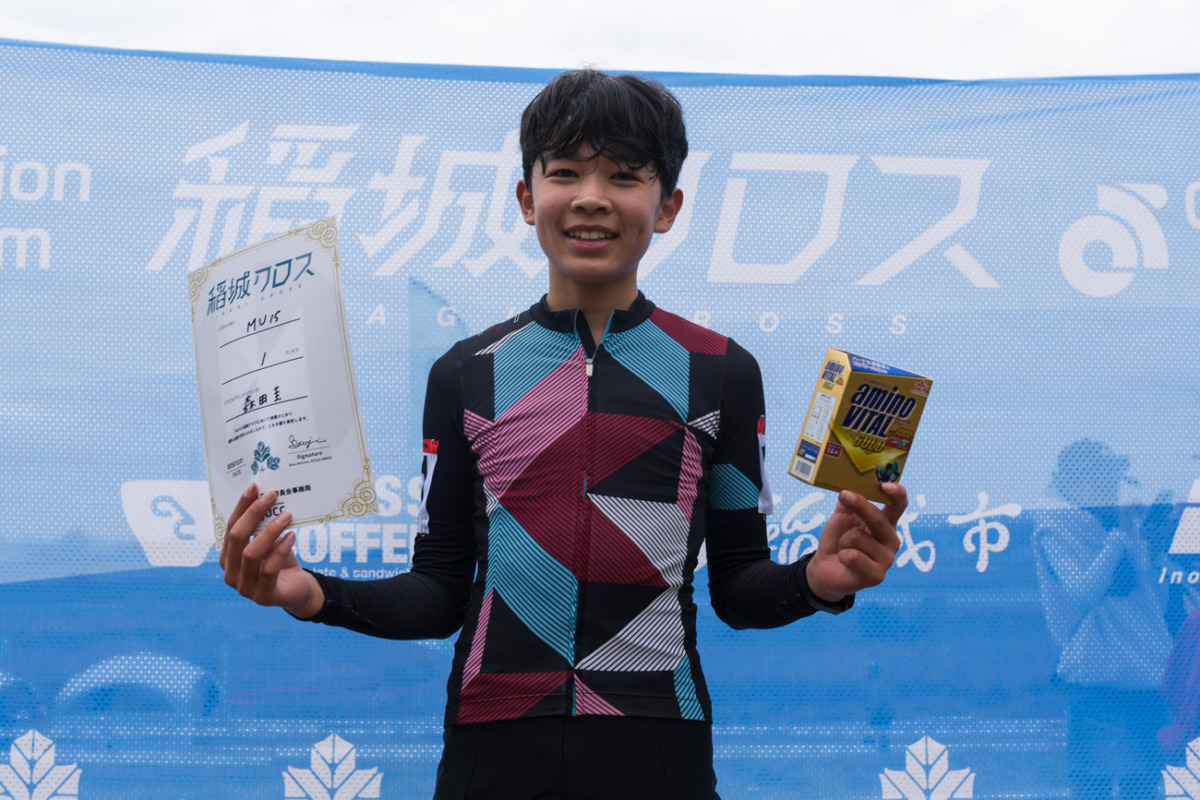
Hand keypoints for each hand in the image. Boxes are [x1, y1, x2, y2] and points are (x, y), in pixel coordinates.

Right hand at [220, 483, 322, 616]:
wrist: (298, 589)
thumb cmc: (280, 561)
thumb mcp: (270, 542)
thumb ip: (263, 526)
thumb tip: (266, 496)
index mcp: (227, 557)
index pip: (230, 527)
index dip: (242, 506)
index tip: (255, 487)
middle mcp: (230, 573)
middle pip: (237, 538)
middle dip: (254, 513)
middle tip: (271, 496)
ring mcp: (244, 588)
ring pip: (251, 554)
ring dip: (270, 531)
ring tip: (287, 515)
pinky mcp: (263, 597)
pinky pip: (269, 570)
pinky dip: (281, 550)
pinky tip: (292, 536)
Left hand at [806, 482, 904, 601]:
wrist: (826, 569)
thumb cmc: (838, 540)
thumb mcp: (841, 517)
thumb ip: (848, 501)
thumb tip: (849, 485)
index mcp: (887, 524)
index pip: (899, 506)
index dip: (896, 493)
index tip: (884, 485)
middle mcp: (891, 541)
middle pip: (878, 519)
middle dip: (859, 506)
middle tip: (844, 495)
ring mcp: (887, 559)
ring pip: (858, 537)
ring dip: (843, 541)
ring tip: (844, 548)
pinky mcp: (877, 576)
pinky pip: (853, 556)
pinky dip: (842, 555)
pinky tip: (845, 561)